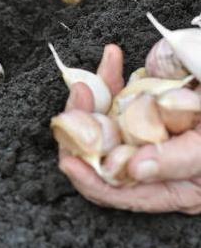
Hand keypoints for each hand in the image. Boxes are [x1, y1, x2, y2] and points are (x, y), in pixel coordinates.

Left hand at [59, 45, 200, 213]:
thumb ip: (179, 160)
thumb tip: (137, 169)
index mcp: (168, 187)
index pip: (117, 192)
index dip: (89, 179)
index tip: (69, 160)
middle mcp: (150, 164)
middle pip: (99, 152)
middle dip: (82, 126)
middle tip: (80, 97)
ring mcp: (146, 132)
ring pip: (102, 121)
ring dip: (93, 96)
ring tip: (90, 78)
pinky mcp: (146, 105)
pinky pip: (120, 94)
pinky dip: (113, 76)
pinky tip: (114, 55)